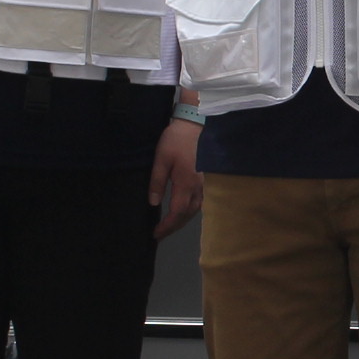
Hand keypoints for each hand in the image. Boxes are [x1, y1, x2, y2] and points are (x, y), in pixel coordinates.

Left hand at [151, 118, 202, 236]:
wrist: (195, 125)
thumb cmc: (176, 141)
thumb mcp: (161, 159)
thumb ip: (157, 182)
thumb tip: (153, 203)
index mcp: (185, 184)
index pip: (177, 212)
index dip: (167, 226)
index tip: (156, 233)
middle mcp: (198, 188)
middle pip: (187, 215)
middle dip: (174, 227)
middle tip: (160, 234)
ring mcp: (204, 184)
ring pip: (195, 210)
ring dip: (182, 220)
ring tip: (170, 225)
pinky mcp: (205, 179)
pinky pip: (199, 202)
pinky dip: (189, 211)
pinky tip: (183, 211)